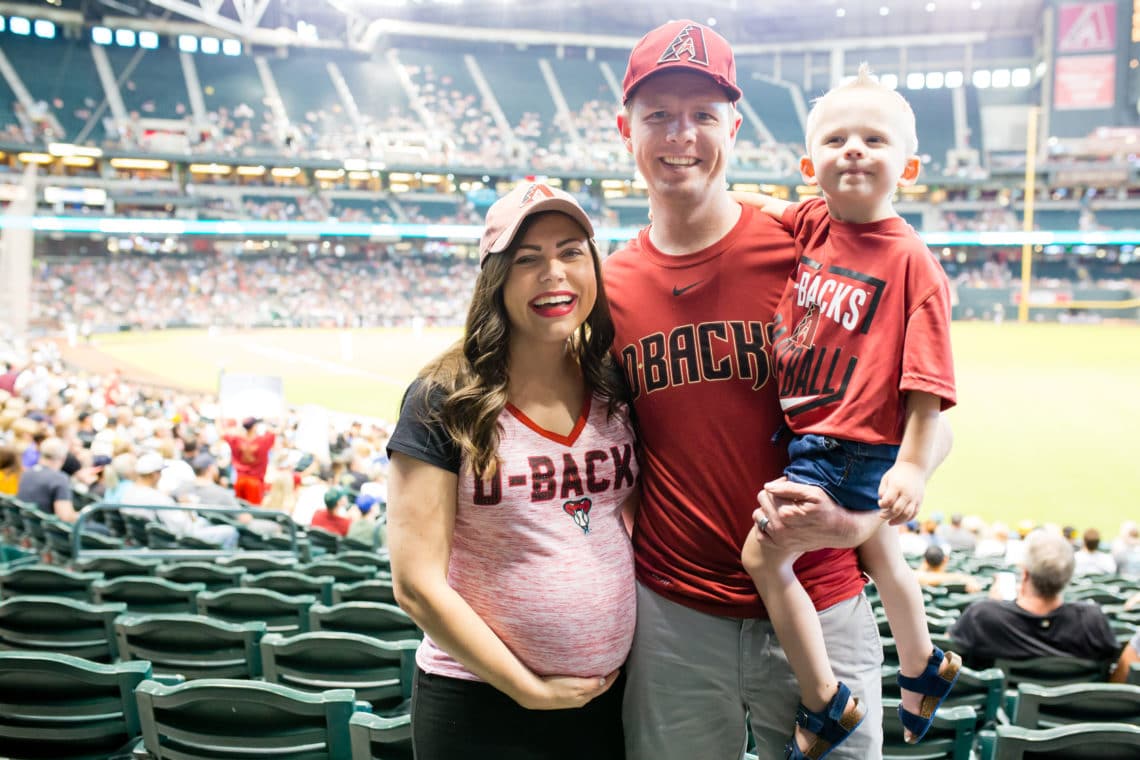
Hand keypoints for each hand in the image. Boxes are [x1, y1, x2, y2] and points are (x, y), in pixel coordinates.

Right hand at [514, 669, 620, 710]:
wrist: (536, 694)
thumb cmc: (555, 688)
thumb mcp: (576, 685)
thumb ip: (592, 684)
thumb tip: (604, 680)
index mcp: (584, 697)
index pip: (603, 687)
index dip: (611, 678)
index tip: (617, 669)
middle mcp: (579, 698)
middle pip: (596, 689)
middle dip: (605, 680)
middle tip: (610, 669)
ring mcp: (570, 697)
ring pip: (588, 689)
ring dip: (594, 681)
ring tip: (597, 671)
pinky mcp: (562, 693)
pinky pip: (578, 687)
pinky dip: (584, 681)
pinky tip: (580, 676)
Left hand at [752, 478, 881, 551]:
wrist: (839, 531)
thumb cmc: (827, 508)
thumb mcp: (813, 493)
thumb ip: (788, 488)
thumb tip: (767, 487)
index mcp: (786, 513)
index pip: (767, 492)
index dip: (778, 484)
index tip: (789, 484)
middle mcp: (780, 528)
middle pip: (762, 502)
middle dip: (771, 495)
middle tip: (787, 495)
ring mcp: (780, 539)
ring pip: (758, 516)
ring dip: (766, 510)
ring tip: (780, 507)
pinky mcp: (781, 546)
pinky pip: (760, 535)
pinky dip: (763, 527)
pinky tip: (775, 521)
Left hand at [878, 462, 924, 522]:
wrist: (914, 467)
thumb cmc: (896, 474)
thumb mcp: (886, 479)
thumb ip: (882, 491)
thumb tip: (882, 504)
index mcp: (897, 486)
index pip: (888, 501)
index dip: (882, 505)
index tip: (880, 503)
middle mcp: (907, 493)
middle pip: (897, 510)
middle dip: (887, 515)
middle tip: (881, 515)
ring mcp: (915, 498)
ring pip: (907, 514)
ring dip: (897, 521)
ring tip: (890, 522)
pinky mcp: (920, 501)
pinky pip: (914, 513)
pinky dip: (907, 519)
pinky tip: (899, 520)